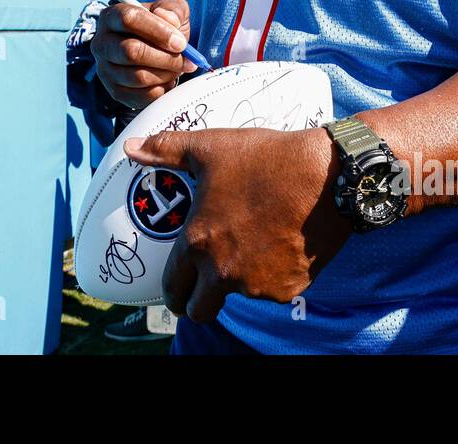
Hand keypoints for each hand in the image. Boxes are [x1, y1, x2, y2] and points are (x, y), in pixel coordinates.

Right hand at [92, 0, 194, 108]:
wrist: (158, 50)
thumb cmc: (163, 27)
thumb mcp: (172, 10)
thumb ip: (173, 9)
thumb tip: (169, 19)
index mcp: (111, 16)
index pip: (128, 19)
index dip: (157, 30)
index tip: (180, 42)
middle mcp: (102, 43)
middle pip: (131, 51)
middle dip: (166, 58)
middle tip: (187, 60)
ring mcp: (105, 70)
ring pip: (138, 76)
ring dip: (166, 74)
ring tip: (179, 68)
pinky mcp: (115, 91)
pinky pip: (141, 96)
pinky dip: (162, 89)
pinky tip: (168, 79)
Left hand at [126, 126, 348, 320]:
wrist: (327, 175)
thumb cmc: (266, 159)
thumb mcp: (210, 148)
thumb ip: (165, 150)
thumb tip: (129, 148)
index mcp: (198, 243)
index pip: (173, 289)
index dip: (173, 293)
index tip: (178, 290)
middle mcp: (224, 272)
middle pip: (200, 310)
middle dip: (198, 302)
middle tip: (206, 286)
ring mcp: (259, 284)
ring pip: (241, 296)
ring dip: (241, 281)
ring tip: (255, 244)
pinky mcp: (291, 288)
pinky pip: (274, 290)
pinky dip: (274, 275)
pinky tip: (282, 244)